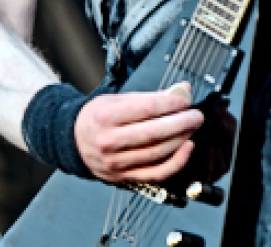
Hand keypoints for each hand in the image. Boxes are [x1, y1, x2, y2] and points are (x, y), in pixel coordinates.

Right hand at [75, 83, 203, 183]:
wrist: (74, 141)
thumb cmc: (97, 118)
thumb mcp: (116, 99)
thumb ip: (149, 97)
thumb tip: (180, 91)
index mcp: (105, 117)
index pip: (145, 109)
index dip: (170, 104)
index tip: (185, 100)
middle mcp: (109, 141)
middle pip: (153, 133)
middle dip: (181, 122)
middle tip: (196, 115)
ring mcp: (117, 162)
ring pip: (157, 153)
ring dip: (181, 139)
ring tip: (191, 127)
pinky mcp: (125, 177)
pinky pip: (156, 173)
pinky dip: (176, 162)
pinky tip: (186, 148)